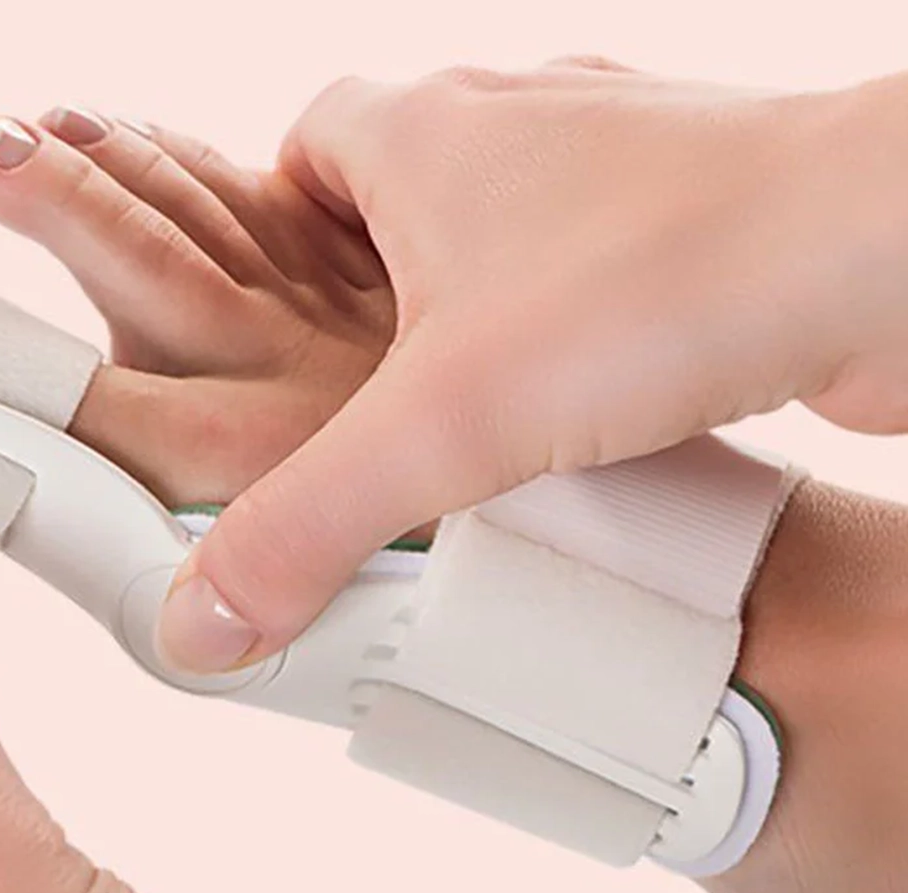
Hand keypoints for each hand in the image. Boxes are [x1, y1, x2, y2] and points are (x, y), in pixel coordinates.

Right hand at [160, 61, 907, 670]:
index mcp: (429, 133)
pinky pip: (593, 270)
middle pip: (401, 193)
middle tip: (358, 401)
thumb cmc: (667, 282)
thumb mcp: (444, 428)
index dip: (271, 229)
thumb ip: (306, 523)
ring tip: (462, 426)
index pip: (306, 143)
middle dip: (369, 290)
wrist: (889, 253)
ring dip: (476, 319)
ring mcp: (617, 166)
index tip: (268, 322)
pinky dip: (569, 334)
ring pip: (504, 234)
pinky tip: (576, 416)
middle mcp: (520, 126)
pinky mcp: (693, 221)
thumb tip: (200, 620)